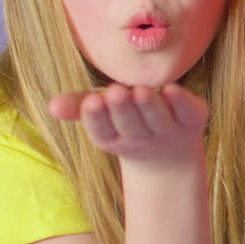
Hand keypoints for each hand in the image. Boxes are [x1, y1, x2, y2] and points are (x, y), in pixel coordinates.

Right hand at [48, 83, 207, 163]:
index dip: (97, 118)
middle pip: (130, 125)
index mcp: (115, 138)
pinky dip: (181, 102)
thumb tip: (51, 106)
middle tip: (116, 92)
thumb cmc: (127, 123)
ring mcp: (168, 131)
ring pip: (157, 119)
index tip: (92, 101)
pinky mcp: (193, 120)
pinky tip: (172, 89)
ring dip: (149, 106)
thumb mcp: (102, 116)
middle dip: (122, 109)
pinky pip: (186, 113)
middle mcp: (142, 137)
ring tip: (140, 90)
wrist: (170, 154)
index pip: (103, 132)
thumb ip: (78, 107)